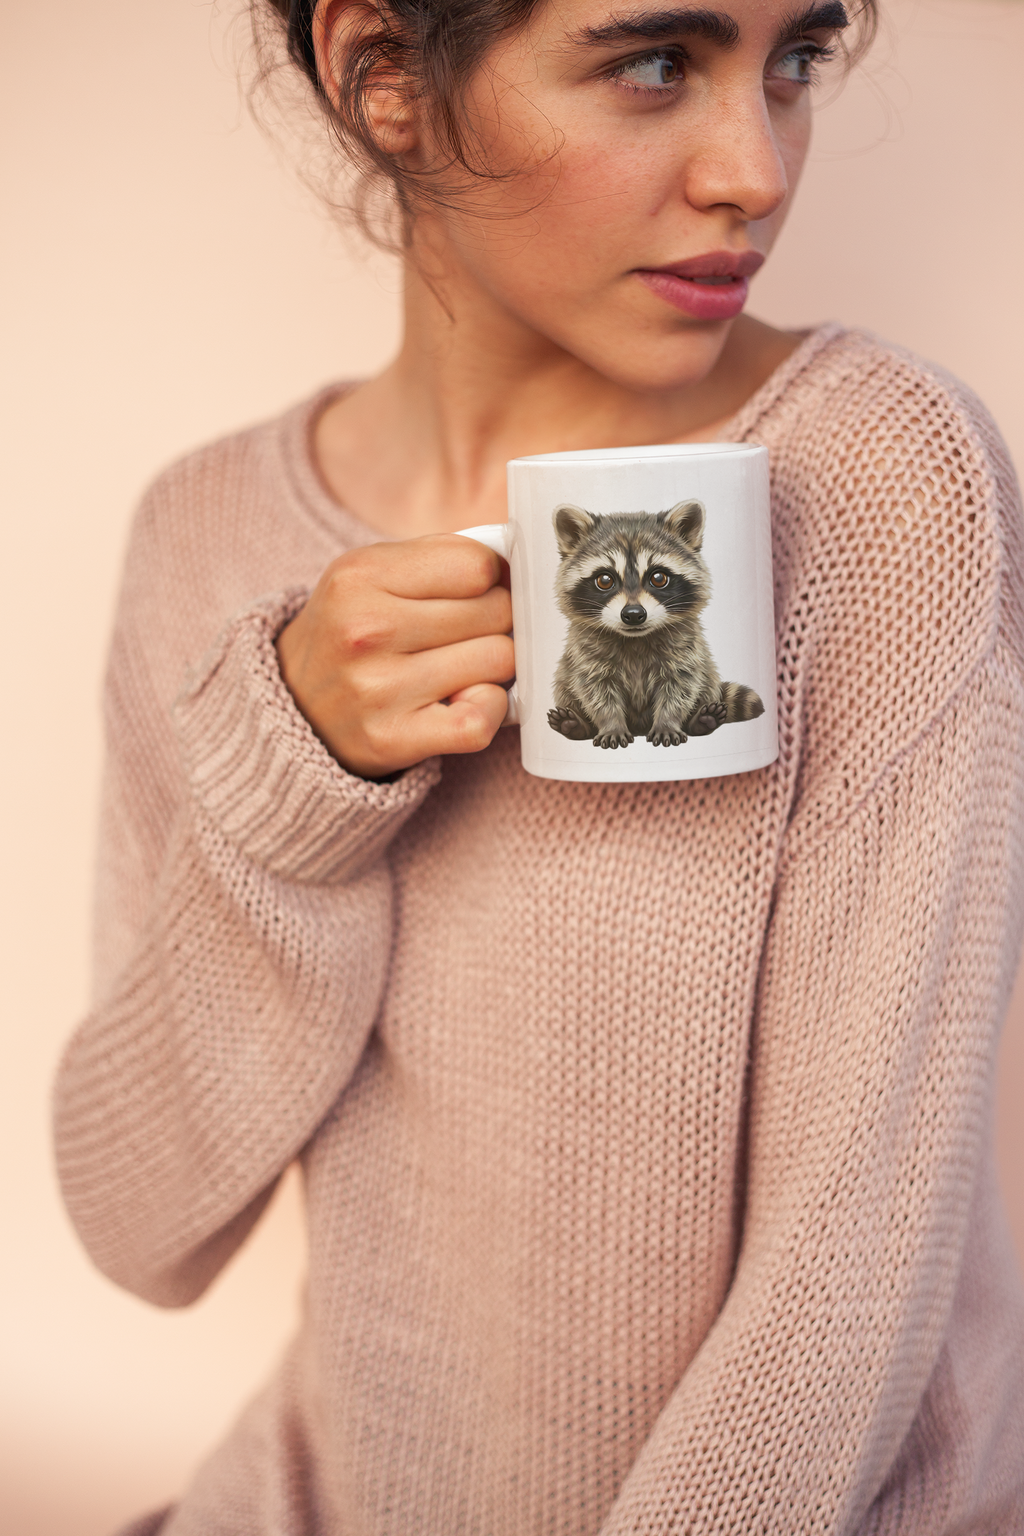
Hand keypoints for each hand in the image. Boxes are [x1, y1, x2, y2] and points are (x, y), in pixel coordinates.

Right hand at [276, 534, 513, 778]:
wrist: (293, 706)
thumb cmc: (352, 632)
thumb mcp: (372, 574)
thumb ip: (441, 557)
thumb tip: (517, 565)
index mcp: (360, 575)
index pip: (477, 565)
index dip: (489, 579)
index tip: (474, 594)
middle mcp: (366, 629)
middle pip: (496, 612)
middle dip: (496, 622)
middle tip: (468, 635)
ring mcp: (378, 688)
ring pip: (498, 661)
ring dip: (493, 667)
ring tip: (461, 667)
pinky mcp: (393, 738)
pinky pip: (480, 720)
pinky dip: (489, 710)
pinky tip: (467, 700)